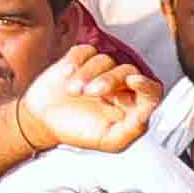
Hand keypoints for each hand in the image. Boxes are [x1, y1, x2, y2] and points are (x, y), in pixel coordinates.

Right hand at [18, 40, 164, 153]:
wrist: (43, 124)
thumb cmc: (78, 133)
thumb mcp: (109, 141)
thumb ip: (133, 130)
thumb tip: (147, 113)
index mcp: (131, 104)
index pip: (151, 90)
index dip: (146, 84)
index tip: (133, 81)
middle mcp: (119, 85)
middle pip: (127, 71)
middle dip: (108, 80)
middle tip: (90, 92)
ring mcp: (99, 71)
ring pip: (104, 60)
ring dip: (87, 74)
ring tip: (72, 91)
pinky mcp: (79, 61)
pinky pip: (84, 51)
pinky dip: (75, 61)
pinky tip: (66, 74)